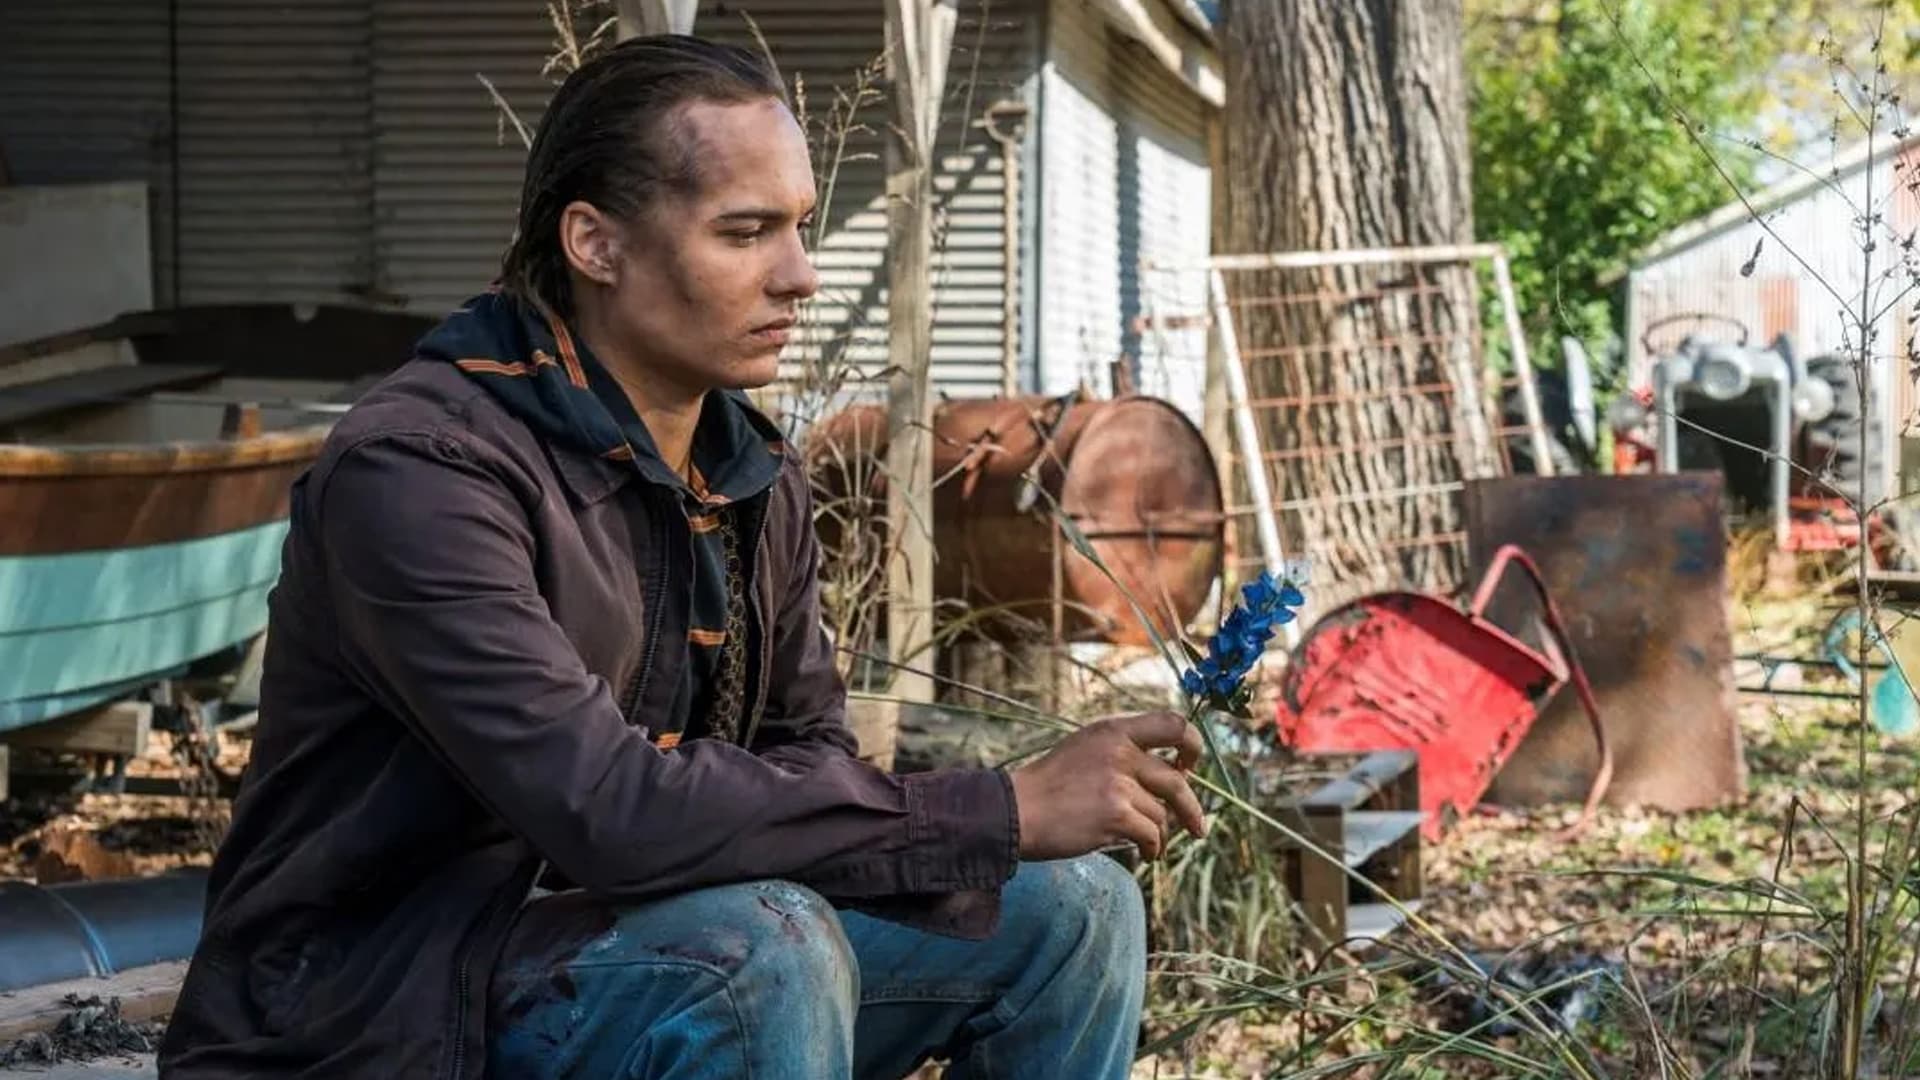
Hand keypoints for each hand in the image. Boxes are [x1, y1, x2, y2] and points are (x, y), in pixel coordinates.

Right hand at [1007, 712, 1207, 860]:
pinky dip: (1153, 848)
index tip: (1188, 766)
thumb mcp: (1085, 749)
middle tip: (1198, 826)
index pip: (1174, 723)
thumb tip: (1170, 773)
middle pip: (1177, 779)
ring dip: (1161, 834)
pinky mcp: (1116, 813)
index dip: (1193, 745)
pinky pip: (1151, 834)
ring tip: (1153, 846)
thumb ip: (1122, 752)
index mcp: (1113, 730)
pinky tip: (1147, 855)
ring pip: (1162, 813)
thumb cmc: (1048, 786)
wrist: (1015, 811)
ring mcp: (1118, 782)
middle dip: (1191, 808)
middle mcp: (1120, 751)